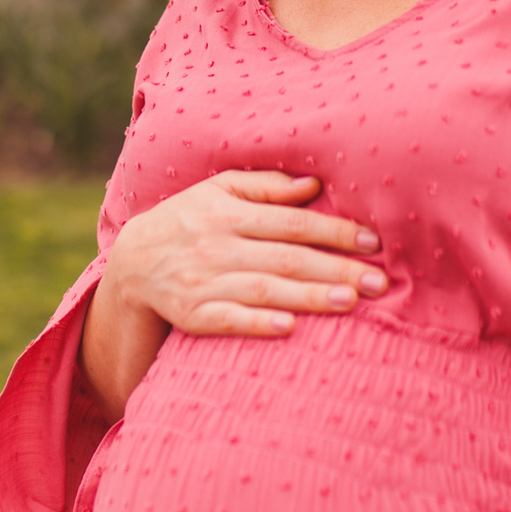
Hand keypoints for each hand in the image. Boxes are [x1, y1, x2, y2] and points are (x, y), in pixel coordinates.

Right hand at [80, 171, 385, 420]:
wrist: (132, 262)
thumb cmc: (190, 219)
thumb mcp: (219, 190)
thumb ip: (266, 187)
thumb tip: (313, 184)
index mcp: (230, 212)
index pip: (292, 222)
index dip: (333, 231)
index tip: (373, 241)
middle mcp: (218, 245)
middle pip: (286, 258)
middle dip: (335, 268)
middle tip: (378, 281)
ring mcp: (203, 281)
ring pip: (263, 289)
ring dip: (307, 296)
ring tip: (349, 302)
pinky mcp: (191, 314)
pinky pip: (226, 320)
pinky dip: (255, 323)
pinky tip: (288, 327)